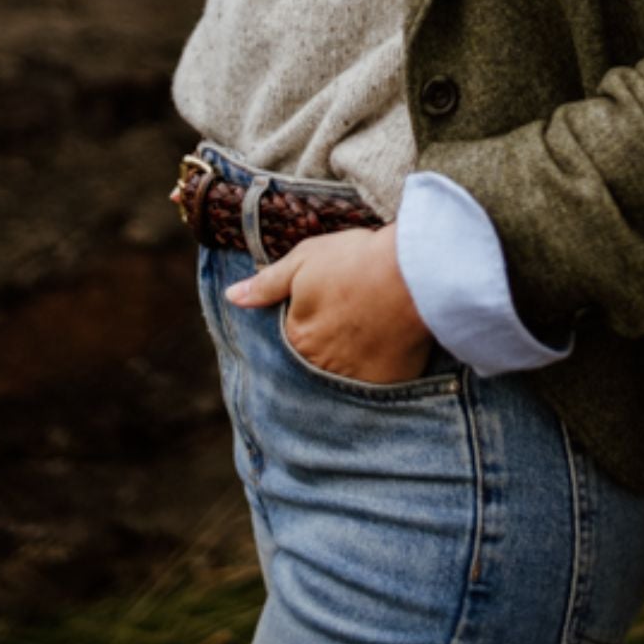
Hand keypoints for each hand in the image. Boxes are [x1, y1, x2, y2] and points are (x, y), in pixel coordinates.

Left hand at [225, 224, 435, 383]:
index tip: (325, 307)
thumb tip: (232, 297)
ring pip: (343, 374)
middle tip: (347, 323)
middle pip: (316, 360)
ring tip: (364, 335)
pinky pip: (375, 385)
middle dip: (326, 346)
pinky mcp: (386, 384)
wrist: (411, 272)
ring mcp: (354, 378)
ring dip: (348, 360)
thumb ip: (267, 283)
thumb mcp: (304, 258)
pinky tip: (385, 349)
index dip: (308, 320)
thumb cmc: (354, 260)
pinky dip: (376, 370)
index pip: (291, 338)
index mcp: (297, 335)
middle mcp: (320, 365)